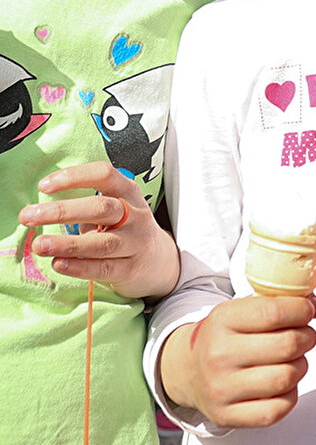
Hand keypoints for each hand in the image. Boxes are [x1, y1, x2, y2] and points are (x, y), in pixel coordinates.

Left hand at [19, 162, 178, 299]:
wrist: (159, 261)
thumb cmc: (125, 229)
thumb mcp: (116, 207)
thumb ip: (87, 205)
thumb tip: (42, 208)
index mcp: (128, 193)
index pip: (104, 175)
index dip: (74, 177)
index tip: (44, 186)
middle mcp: (135, 215)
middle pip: (101, 208)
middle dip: (62, 211)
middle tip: (28, 216)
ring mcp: (135, 243)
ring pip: (102, 242)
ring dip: (68, 243)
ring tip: (40, 245)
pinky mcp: (131, 268)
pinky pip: (104, 268)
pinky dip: (80, 267)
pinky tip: (59, 264)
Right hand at [159, 295, 315, 427]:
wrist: (188, 371)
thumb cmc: (228, 336)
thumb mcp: (244, 309)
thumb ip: (282, 302)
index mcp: (222, 320)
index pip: (274, 312)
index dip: (303, 310)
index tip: (309, 311)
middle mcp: (218, 355)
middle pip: (288, 345)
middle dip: (308, 338)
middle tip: (305, 337)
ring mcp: (221, 389)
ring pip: (287, 377)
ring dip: (301, 366)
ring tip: (293, 360)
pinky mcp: (226, 416)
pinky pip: (277, 409)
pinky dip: (290, 395)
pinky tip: (282, 384)